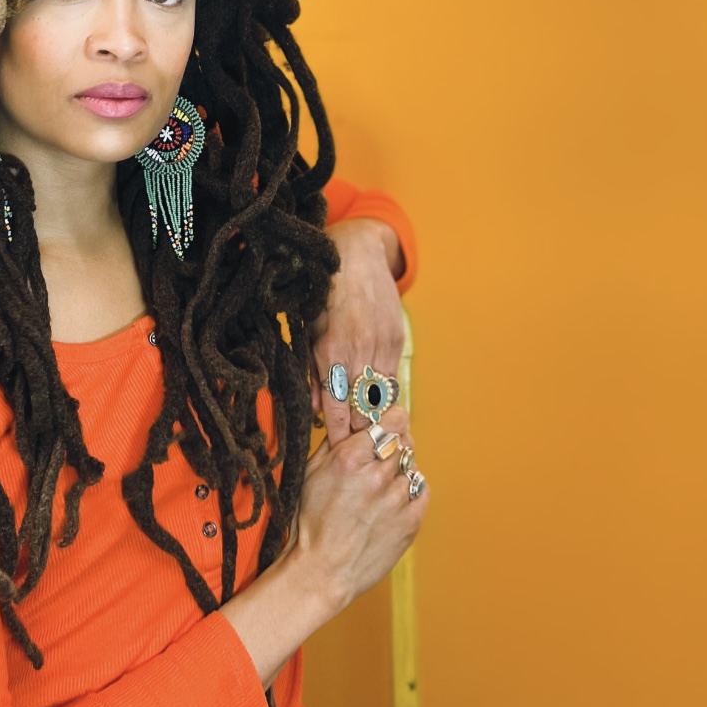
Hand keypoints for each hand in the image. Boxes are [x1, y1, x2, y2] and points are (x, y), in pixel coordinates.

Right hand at [288, 405, 426, 617]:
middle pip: (403, 441)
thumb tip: (353, 416)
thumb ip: (336, 440)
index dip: (392, 418)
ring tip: (382, 484)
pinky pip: (422, 489)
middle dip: (394, 443)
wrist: (323, 571)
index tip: (389, 420)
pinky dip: (411, 488)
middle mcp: (378, 475)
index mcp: (351, 457)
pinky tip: (393, 497)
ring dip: (400, 469)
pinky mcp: (411, 521)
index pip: (392, 420)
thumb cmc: (312, 521)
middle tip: (381, 454)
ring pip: (412, 465)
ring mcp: (397, 499)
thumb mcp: (313, 472)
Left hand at [309, 218, 405, 446]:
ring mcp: (382, 345)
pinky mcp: (398, 339)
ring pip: (382, 398)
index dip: (340, 434)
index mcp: (330, 350)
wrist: (356, 254)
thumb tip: (318, 409)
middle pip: (363, 409)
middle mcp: (358, 351)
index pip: (338, 407)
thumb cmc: (323, 292)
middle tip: (356, 449)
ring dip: (376, 417)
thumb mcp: (308, 329)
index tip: (340, 452)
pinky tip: (382, 407)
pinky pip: (394, 379)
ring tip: (371, 435)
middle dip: (360, 432)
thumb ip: (313, 370)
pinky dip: (388, 396)